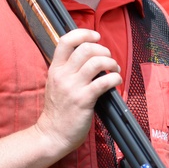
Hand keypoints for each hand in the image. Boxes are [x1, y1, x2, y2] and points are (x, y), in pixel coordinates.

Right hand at [34, 29, 121, 154]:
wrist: (52, 134)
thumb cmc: (58, 110)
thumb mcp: (56, 84)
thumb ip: (68, 70)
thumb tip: (90, 57)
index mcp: (55, 69)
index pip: (66, 40)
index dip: (83, 33)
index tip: (95, 36)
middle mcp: (62, 75)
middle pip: (86, 48)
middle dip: (103, 49)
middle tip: (109, 58)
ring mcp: (72, 87)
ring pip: (96, 62)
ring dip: (111, 63)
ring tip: (115, 70)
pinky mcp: (84, 100)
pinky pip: (103, 82)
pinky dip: (115, 78)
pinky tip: (116, 82)